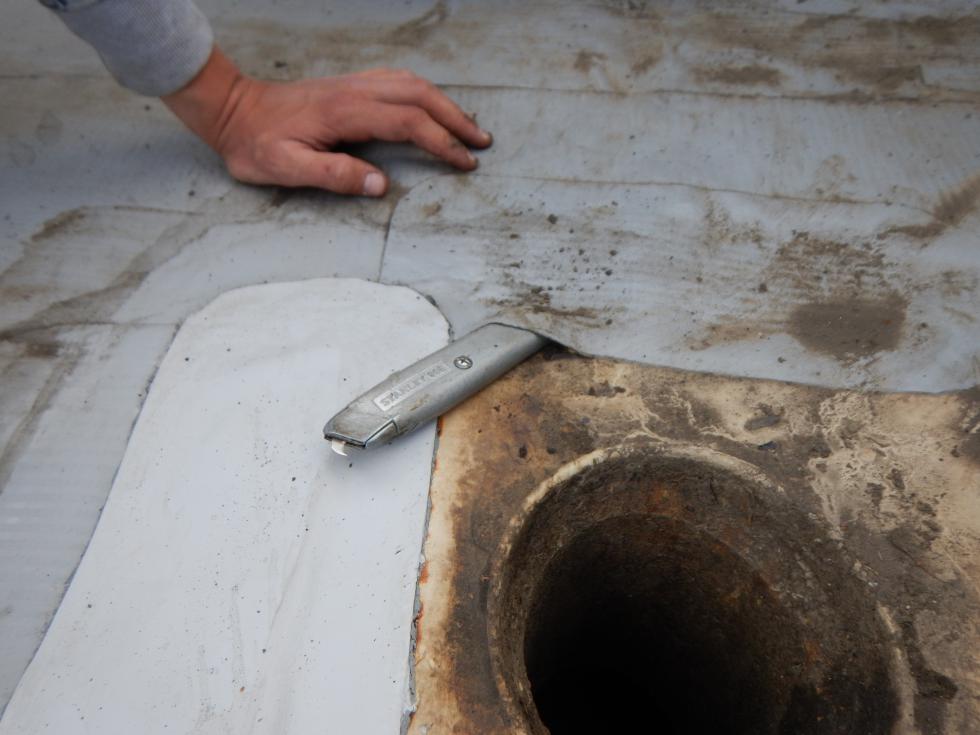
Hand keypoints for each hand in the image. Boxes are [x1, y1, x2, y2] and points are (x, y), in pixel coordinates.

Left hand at [162, 47, 491, 195]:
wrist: (232, 110)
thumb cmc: (255, 144)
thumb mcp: (287, 168)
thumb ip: (334, 175)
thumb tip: (381, 184)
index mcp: (346, 112)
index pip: (409, 122)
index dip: (441, 143)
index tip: (463, 163)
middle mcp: (355, 91)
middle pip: (420, 96)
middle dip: (456, 119)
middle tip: (481, 144)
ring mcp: (353, 84)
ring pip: (412, 84)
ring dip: (444, 103)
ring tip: (466, 126)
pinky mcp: (348, 86)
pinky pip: (397, 81)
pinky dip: (424, 92)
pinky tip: (430, 105)